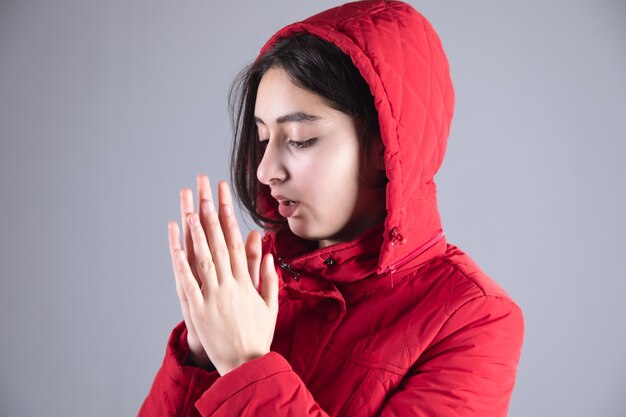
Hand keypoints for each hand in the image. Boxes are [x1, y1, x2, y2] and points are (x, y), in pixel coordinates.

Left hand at [168, 174, 278, 374]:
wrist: (246, 364)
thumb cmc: (257, 335)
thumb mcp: (270, 305)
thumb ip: (267, 278)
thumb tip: (265, 253)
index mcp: (246, 282)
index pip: (236, 242)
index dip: (229, 216)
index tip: (223, 196)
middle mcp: (229, 284)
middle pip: (218, 242)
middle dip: (211, 212)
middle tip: (204, 189)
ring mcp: (212, 296)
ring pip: (203, 257)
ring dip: (196, 231)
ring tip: (190, 207)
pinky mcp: (197, 310)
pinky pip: (187, 281)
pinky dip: (180, 261)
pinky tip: (175, 243)